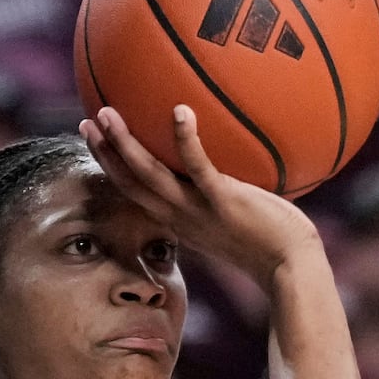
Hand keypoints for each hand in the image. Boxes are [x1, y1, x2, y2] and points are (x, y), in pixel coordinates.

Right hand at [80, 104, 319, 286]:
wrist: (291, 268)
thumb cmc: (272, 242)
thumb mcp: (235, 218)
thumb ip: (222, 195)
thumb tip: (229, 168)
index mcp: (180, 219)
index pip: (136, 192)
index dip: (111, 166)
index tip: (95, 139)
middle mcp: (181, 216)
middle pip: (131, 182)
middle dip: (105, 152)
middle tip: (87, 121)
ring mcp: (199, 209)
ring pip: (150, 174)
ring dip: (125, 144)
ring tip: (108, 113)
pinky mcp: (223, 201)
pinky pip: (199, 167)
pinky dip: (186, 140)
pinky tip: (180, 110)